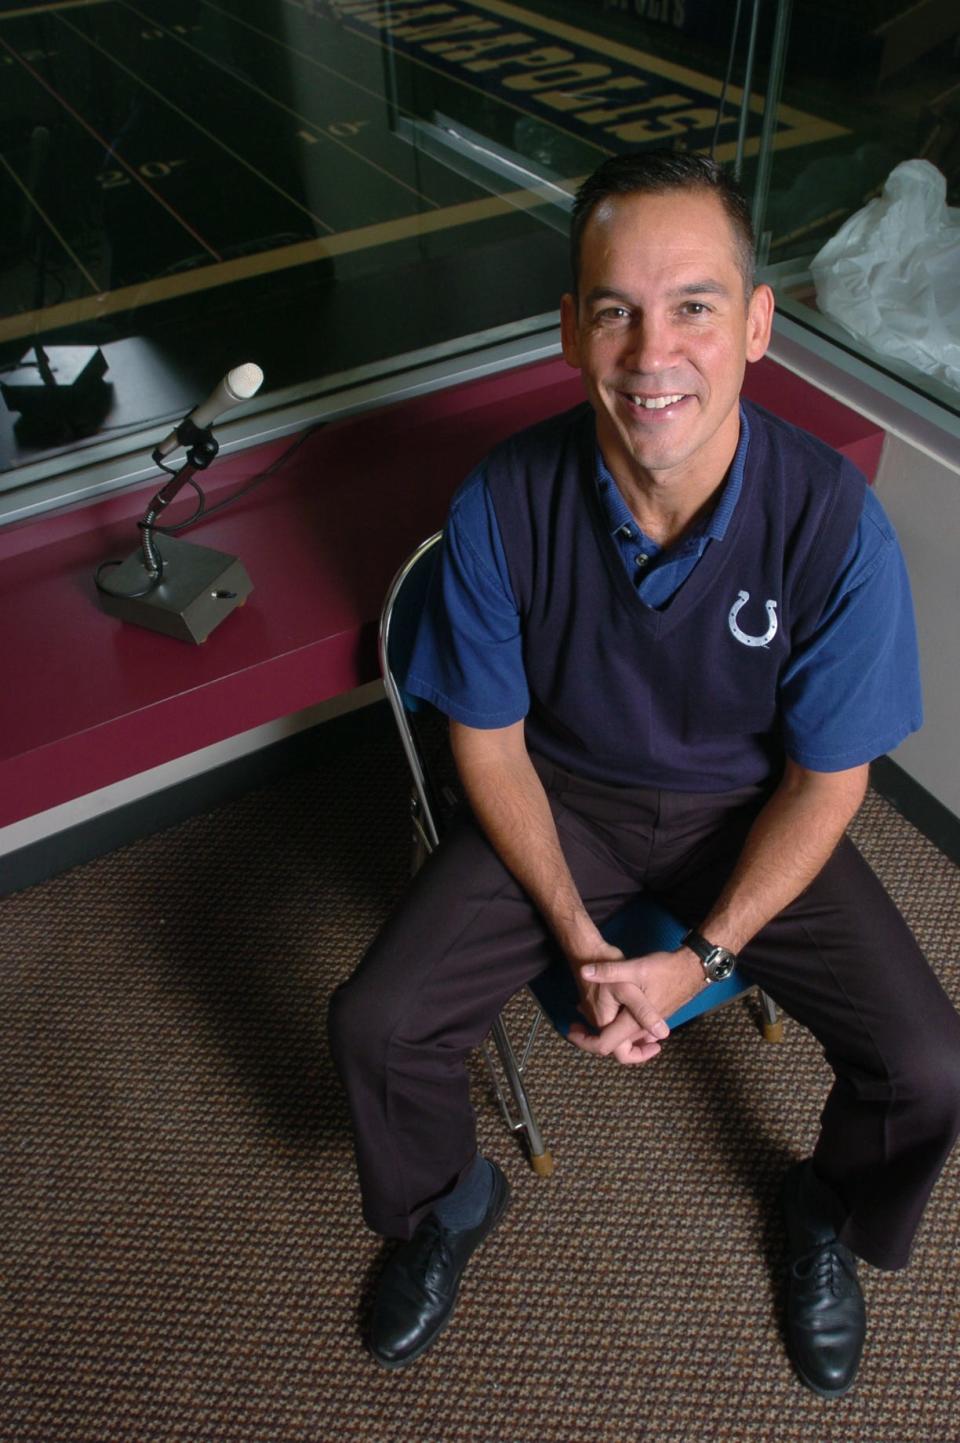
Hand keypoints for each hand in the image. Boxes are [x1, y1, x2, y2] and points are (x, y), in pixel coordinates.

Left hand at [567, 948, 704, 1066]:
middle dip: (593, 1038)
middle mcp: (642, 1029)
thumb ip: (609, 971)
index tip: (572, 1029)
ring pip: (624, 1039)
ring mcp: (650, 1026)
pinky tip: (611, 1006)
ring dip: (606, 1030)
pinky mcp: (654, 1018)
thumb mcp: (634, 968)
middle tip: (577, 1025)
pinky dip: (619, 1023)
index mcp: (633, 1022)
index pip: (606, 1047)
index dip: (585, 1042)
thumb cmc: (665, 969)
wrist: (693, 968)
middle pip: (614, 1047)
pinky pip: (633, 1030)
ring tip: (588, 1014)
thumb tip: (584, 971)